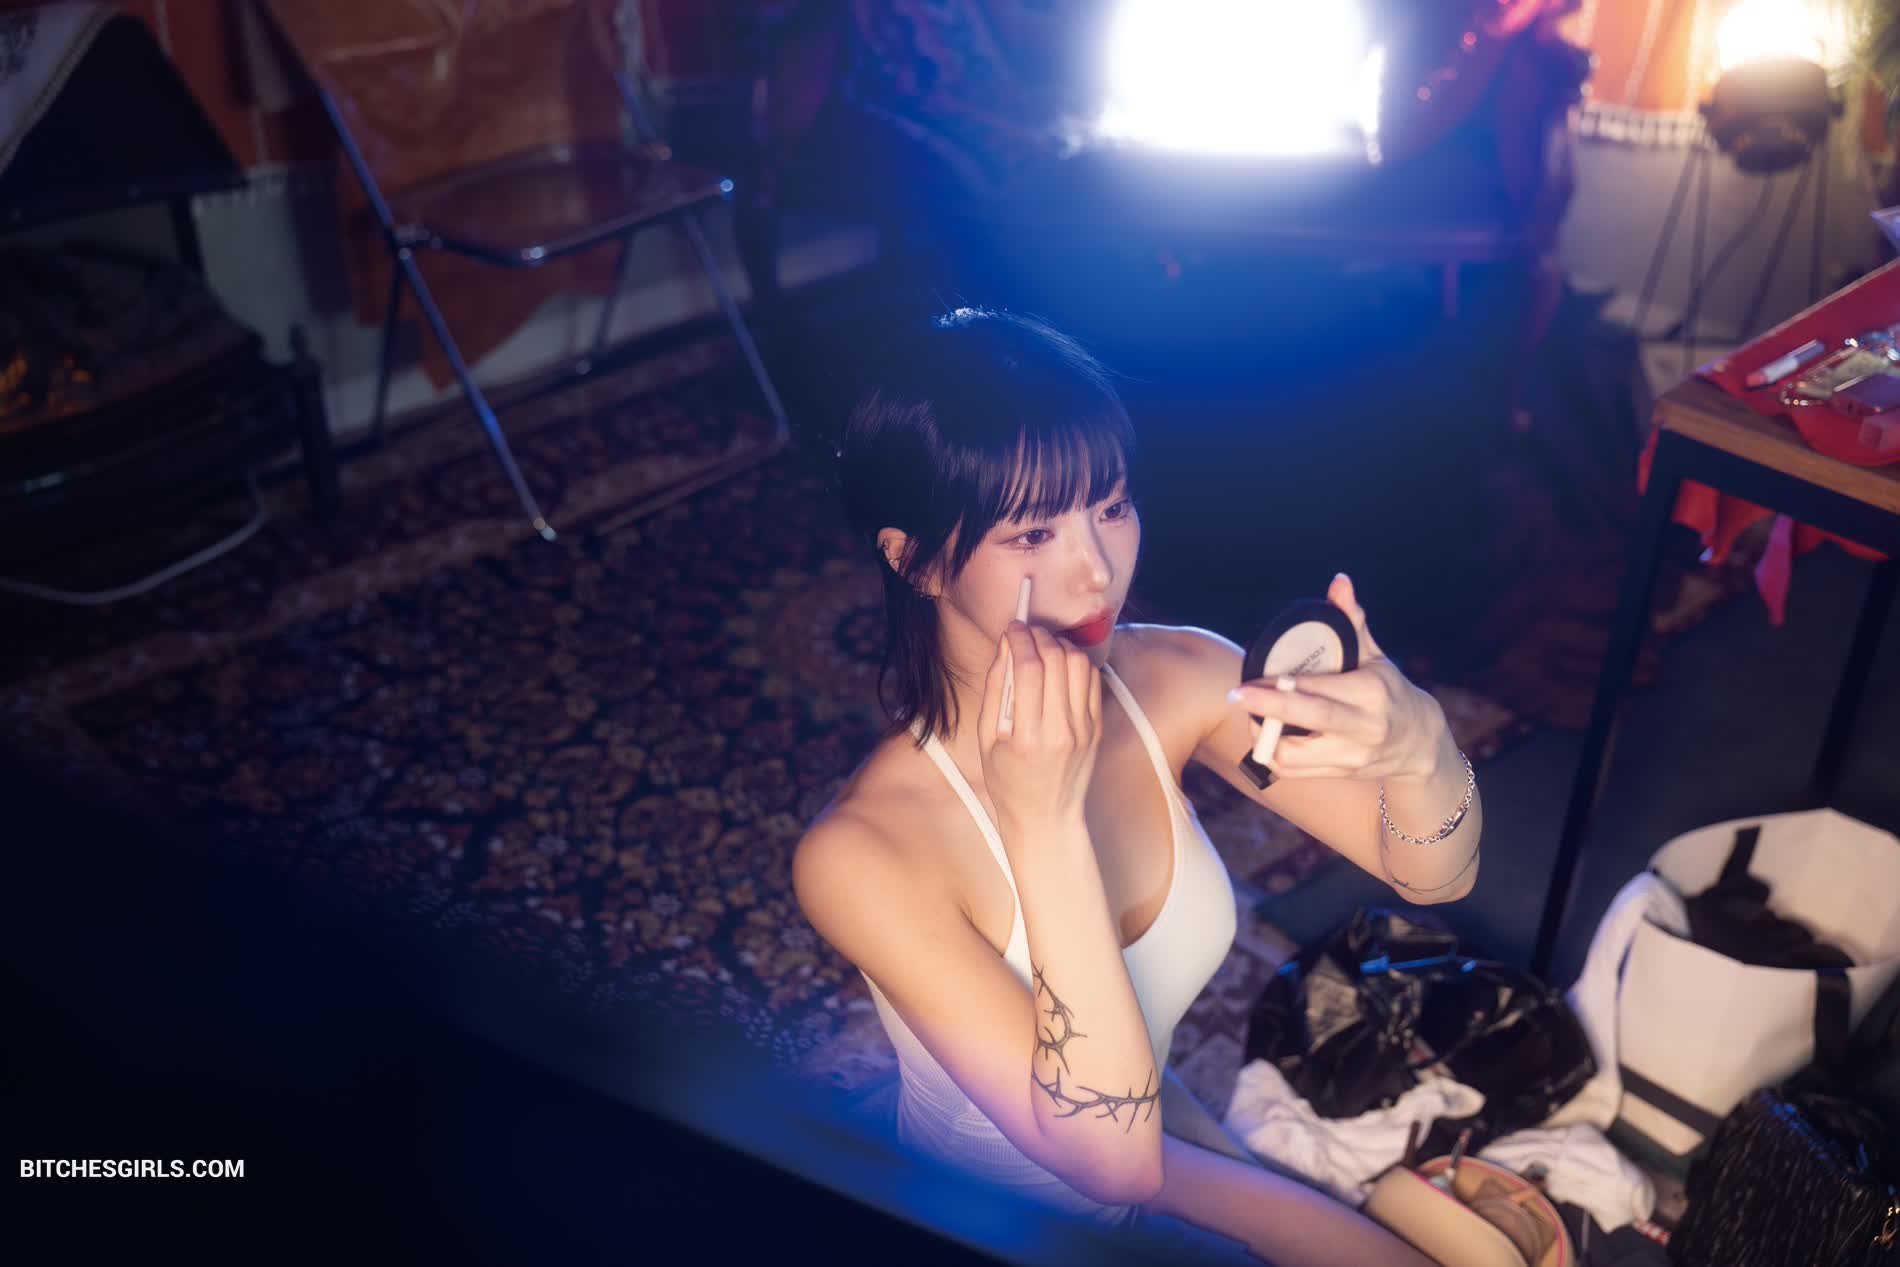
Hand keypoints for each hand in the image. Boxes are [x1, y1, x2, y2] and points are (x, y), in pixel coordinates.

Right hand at [978, 622, 1102, 832]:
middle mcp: (1061, 731)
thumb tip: (1005, 647)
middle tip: (1026, 634)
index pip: (1029, 669)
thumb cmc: (1008, 782)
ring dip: (1060, 646)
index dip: (1020, 639)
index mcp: (1027, 737)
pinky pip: (1092, 681)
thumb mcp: (986, 739)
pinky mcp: (1097, 728)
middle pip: (1057, 660)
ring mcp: (1085, 730)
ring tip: (1044, 648)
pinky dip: (1077, 664)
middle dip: (1039, 636)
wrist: (1047, 818)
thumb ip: (996, 690)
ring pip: (1080, 665)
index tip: (1012, 629)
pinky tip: (1060, 666)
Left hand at [1228, 574, 1443, 781]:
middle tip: (1236, 695)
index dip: (1283, 683)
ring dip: (1265, 736)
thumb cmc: (1388, 691)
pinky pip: (1294, 771)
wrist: (1418, 744)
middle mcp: (1364, 725)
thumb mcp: (1375, 657)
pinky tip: (1265, 735)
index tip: (1252, 677)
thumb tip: (1339, 581)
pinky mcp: (1340, 773)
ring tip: (1252, 715)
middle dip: (1269, 707)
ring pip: (1296, 754)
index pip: (1321, 686)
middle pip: (1311, 718)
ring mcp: (1352, 755)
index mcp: (1371, 691)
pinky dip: (1272, 754)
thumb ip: (1352, 621)